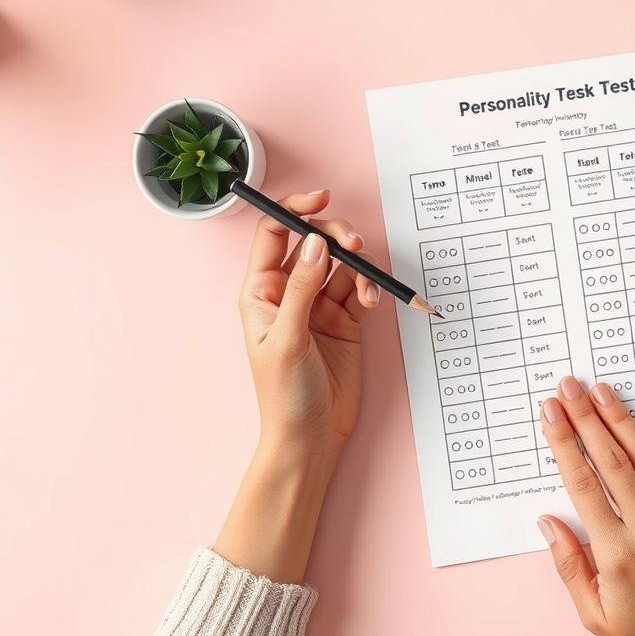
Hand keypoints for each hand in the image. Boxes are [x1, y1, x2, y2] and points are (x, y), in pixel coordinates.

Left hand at [214, 190, 381, 583]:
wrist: (312, 436)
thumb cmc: (284, 395)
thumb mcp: (287, 339)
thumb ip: (302, 288)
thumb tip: (314, 242)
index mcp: (261, 291)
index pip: (274, 233)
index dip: (294, 210)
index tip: (320, 200)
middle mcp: (289, 291)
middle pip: (313, 240)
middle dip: (336, 236)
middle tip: (355, 245)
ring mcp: (319, 304)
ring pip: (341, 263)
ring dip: (358, 266)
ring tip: (367, 287)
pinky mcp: (346, 319)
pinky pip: (360, 288)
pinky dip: (370, 288)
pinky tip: (373, 302)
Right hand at [537, 376, 634, 635]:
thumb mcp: (595, 615)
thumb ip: (569, 565)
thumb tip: (548, 521)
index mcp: (617, 556)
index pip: (583, 484)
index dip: (564, 443)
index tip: (550, 414)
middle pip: (610, 460)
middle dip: (585, 417)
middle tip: (567, 385)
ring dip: (617, 419)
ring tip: (598, 390)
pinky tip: (629, 424)